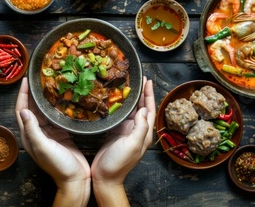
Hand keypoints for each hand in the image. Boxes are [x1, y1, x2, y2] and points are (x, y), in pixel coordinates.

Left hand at [15, 77, 90, 206]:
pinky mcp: (62, 134)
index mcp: (30, 135)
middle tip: (39, 78)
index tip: (26, 80)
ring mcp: (50, 133)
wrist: (75, 179)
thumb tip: (24, 111)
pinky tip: (64, 97)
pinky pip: (57, 116)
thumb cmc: (58, 165)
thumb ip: (33, 130)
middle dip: (33, 93)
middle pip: (32, 108)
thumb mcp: (43, 147)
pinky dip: (58, 105)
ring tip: (51, 83)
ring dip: (46, 98)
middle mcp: (37, 132)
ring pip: (44, 111)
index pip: (22, 110)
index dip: (22, 94)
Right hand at [91, 77, 155, 205]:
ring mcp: (126, 131)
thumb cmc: (119, 163)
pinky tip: (115, 98)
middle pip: (141, 106)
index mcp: (144, 132)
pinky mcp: (115, 132)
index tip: (147, 80)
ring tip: (127, 84)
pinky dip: (120, 105)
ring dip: (131, 97)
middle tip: (138, 78)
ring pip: (131, 109)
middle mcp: (137, 130)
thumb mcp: (133, 144)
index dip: (149, 94)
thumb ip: (140, 127)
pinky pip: (120, 115)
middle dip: (141, 92)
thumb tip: (144, 109)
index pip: (150, 108)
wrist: (105, 177)